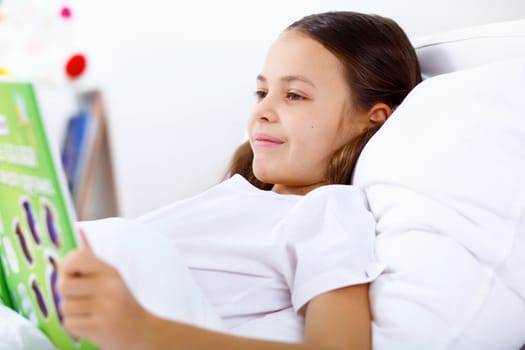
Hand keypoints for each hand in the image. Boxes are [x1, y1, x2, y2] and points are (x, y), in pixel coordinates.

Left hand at [57, 230, 149, 349]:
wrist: (144, 331)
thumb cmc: (123, 303)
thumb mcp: (115, 279)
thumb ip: (93, 265)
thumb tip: (70, 248)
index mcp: (111, 271)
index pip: (76, 259)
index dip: (66, 266)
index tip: (71, 273)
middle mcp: (108, 287)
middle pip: (63, 285)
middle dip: (66, 293)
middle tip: (79, 296)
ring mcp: (104, 308)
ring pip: (65, 306)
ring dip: (73, 311)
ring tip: (89, 311)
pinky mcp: (98, 328)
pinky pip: (69, 323)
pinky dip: (76, 325)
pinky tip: (90, 323)